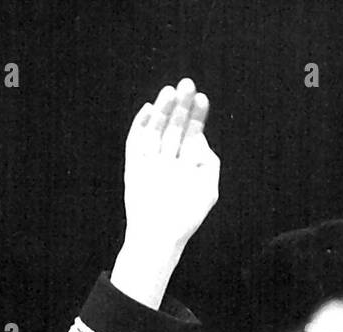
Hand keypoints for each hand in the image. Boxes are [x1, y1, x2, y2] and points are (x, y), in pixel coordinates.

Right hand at [112, 78, 220, 308]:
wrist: (159, 238)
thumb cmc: (185, 218)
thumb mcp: (207, 189)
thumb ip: (208, 163)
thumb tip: (200, 140)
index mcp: (186, 165)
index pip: (192, 133)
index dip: (197, 115)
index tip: (202, 98)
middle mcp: (169, 160)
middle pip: (175, 126)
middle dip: (181, 106)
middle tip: (187, 84)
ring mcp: (151, 162)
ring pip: (156, 129)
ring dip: (162, 110)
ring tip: (169, 91)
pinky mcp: (133, 167)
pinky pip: (135, 141)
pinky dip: (140, 125)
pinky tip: (149, 109)